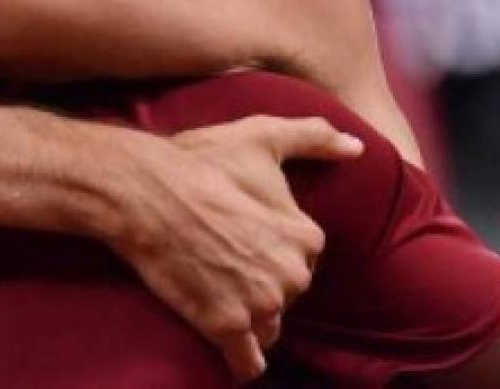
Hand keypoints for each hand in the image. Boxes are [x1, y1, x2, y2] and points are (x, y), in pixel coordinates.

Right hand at [89, 115, 362, 382]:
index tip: (246, 238)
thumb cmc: (200, 161)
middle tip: (226, 264)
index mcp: (305, 236)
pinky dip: (239, 358)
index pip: (303, 257)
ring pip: (268, 327)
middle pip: (286, 293)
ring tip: (219, 296)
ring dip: (250, 318)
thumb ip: (313, 137)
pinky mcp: (226, 327)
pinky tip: (227, 344)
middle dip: (263, 284)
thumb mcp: (260, 136)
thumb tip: (356, 147)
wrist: (144, 191)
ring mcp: (260, 305)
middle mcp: (290, 275)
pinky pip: (247, 363)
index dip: (274, 247)